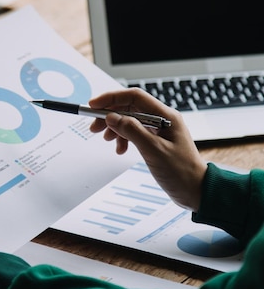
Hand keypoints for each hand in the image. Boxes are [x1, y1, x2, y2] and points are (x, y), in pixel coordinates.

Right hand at [89, 88, 207, 210]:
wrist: (195, 191)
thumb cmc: (181, 172)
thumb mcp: (154, 151)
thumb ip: (133, 131)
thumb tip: (112, 118)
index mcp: (166, 116)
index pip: (135, 97)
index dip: (112, 98)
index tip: (94, 105)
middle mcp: (162, 119)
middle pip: (130, 107)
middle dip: (110, 114)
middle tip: (94, 127)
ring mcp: (159, 130)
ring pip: (130, 120)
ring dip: (115, 127)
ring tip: (106, 139)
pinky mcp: (155, 141)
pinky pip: (134, 132)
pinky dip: (123, 138)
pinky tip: (120, 149)